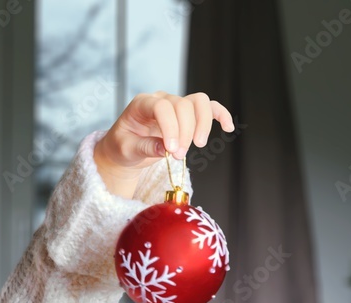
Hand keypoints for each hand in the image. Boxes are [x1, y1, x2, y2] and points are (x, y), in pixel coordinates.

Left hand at [93, 91, 234, 197]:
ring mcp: (176, 105)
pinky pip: (208, 108)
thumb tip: (165, 148)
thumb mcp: (126, 150)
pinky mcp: (187, 115)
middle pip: (183, 105)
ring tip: (197, 145)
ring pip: (198, 103)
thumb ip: (144, 147)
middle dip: (185, 132)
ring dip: (202, 124)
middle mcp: (161, 99)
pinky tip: (228, 127)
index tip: (171, 150)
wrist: (125, 150)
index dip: (170, 127)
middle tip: (178, 155)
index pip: (162, 107)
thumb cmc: (123, 147)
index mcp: (142, 103)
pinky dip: (220, 115)